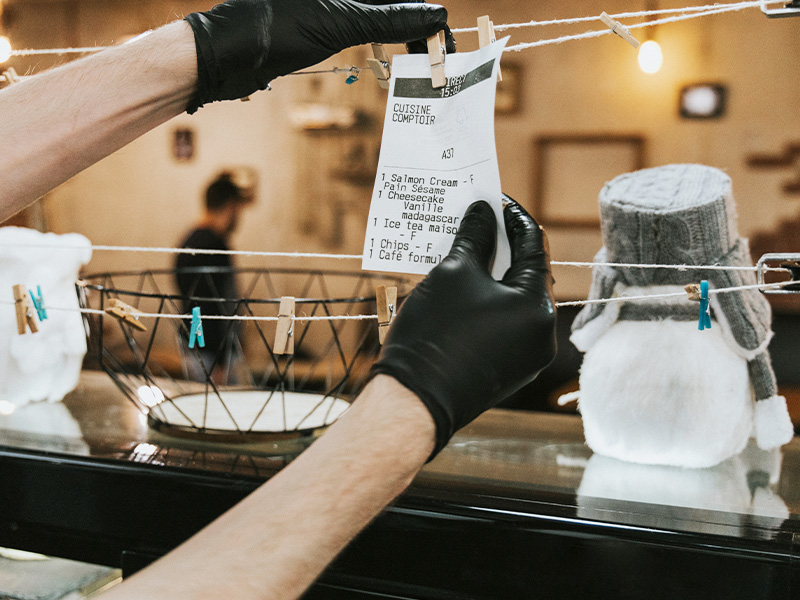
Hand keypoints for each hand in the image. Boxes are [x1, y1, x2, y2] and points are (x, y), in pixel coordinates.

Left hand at [184, 0, 449, 112]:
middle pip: (391, 3)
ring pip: (377, 13)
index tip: (443, 35)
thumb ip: (390, 16)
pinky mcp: (320, 19)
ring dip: (402, 33)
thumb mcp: (340, 21)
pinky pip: (361, 25)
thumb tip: (433, 14)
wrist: (228, 53)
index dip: (424, 11)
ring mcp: (330, 4)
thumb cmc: (274, 29)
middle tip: (438, 51)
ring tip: (421, 56)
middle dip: (416, 23)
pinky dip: (381, 40)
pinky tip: (395, 54)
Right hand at [370, 197, 556, 457]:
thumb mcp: (454, 273)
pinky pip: (505, 324)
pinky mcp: (508, 369)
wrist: (414, 403)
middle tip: (479, 223)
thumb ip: (474, 237)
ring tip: (467, 252)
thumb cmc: (435, 333)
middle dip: (503, 247)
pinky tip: (465, 289)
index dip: (514, 219)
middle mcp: (542, 332)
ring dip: (494, 275)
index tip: (495, 201)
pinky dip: (489, 302)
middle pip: (527, 275)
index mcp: (537, 306)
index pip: (534, 247)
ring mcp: (527, 355)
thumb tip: (483, 212)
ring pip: (515, 301)